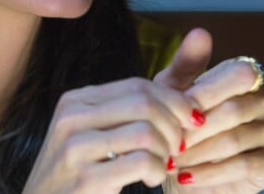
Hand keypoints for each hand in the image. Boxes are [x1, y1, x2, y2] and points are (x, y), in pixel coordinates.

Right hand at [22, 76, 204, 192]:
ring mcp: (74, 147)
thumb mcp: (93, 134)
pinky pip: (140, 162)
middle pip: (143, 103)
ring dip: (165, 150)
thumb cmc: (79, 174)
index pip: (136, 85)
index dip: (173, 99)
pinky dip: (156, 170)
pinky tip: (150, 178)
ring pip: (145, 131)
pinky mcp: (84, 179)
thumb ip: (126, 113)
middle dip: (174, 124)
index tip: (192, 118)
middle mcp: (71, 116)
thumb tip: (182, 99)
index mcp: (75, 100)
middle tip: (178, 146)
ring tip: (161, 164)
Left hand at [156, 29, 263, 192]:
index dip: (203, 94)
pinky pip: (244, 166)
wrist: (183, 167)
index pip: (235, 76)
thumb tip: (202, 32)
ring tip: (172, 160)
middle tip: (169, 140)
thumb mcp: (173, 89)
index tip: (175, 109)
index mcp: (242, 76)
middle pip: (233, 110)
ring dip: (199, 152)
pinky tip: (187, 177)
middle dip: (196, 128)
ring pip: (235, 139)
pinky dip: (211, 172)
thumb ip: (187, 62)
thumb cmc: (178, 121)